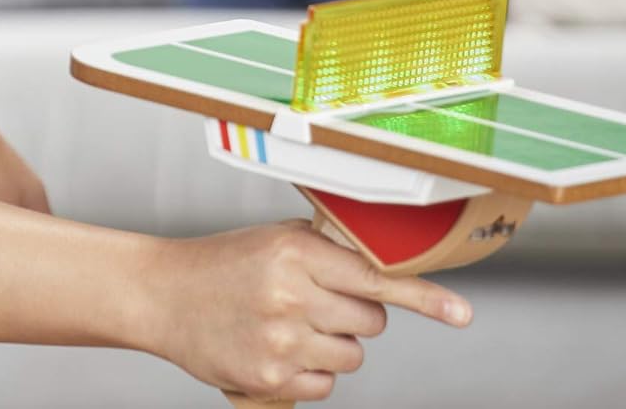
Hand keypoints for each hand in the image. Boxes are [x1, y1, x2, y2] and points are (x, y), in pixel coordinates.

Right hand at [148, 217, 471, 402]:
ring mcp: (283, 340)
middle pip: (372, 321)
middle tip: (316, 302)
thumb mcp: (273, 239)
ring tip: (289, 325)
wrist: (163, 294)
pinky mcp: (271, 379)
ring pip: (352, 356)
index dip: (425, 297)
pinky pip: (325, 385)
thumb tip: (381, 267)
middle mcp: (292, 294)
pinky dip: (310, 373)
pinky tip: (277, 350)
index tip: (462, 313)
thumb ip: (325, 251)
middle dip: (354, 314)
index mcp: (296, 250)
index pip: (376, 276)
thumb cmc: (223, 263)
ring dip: (332, 345)